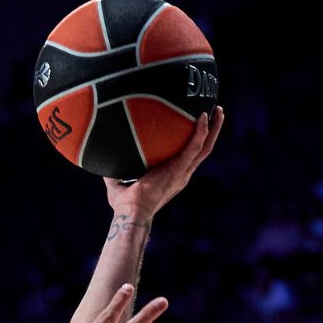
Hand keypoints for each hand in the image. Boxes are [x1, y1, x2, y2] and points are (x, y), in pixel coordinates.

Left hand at [106, 107, 223, 218]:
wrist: (131, 212)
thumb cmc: (125, 203)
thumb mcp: (119, 182)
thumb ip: (115, 170)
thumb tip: (104, 159)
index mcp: (173, 176)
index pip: (189, 156)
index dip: (196, 142)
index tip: (197, 126)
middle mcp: (182, 174)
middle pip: (204, 149)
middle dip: (212, 131)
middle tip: (216, 112)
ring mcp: (183, 171)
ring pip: (205, 147)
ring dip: (213, 128)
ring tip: (218, 110)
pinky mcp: (179, 169)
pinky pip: (195, 147)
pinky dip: (200, 132)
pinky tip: (202, 117)